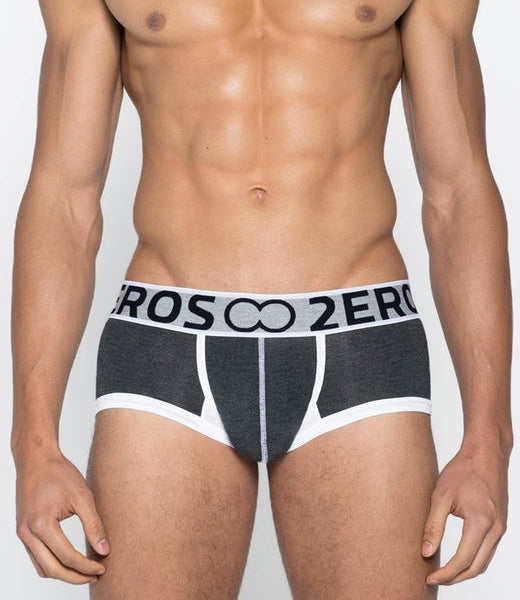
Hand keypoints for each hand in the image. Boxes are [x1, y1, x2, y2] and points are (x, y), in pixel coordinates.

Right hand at [14, 447, 109, 583]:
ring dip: (63, 573)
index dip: (87, 566)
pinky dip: (52, 564)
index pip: (68, 557)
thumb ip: (94, 525)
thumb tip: (105, 550)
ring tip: (85, 570)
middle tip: (96, 575)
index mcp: (42, 525)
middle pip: (53, 569)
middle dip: (76, 577)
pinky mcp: (23, 530)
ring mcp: (23, 533)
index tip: (103, 567)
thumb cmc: (59, 473)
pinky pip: (36, 557)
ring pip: (42, 567)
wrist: (36, 459)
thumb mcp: (83, 496)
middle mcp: (28, 533)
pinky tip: (69, 560)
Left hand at [422, 439, 509, 584]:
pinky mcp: (501, 525)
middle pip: (476, 567)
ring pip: (484, 562)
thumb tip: (426, 552)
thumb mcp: (440, 496)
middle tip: (434, 579)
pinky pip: (488, 551)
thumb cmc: (463, 470)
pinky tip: (458, 558)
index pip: (462, 560)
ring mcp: (501, 528)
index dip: (445, 574)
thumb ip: (433, 526)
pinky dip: (474, 560)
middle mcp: (496, 529)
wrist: (486, 454)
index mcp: (481, 522)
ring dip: (465, 571)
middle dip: (455, 578)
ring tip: (443, 572)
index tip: (429, 578)